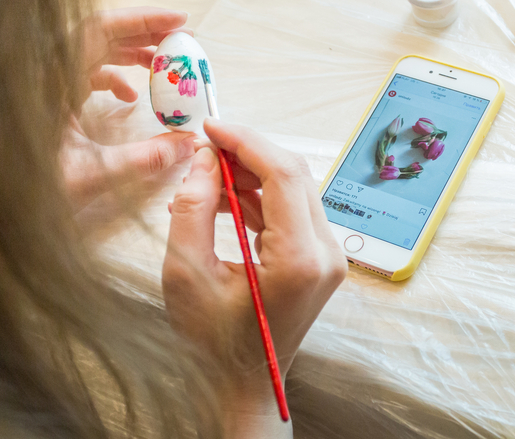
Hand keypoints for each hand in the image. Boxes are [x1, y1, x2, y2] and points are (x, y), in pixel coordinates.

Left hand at [62, 7, 195, 208]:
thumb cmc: (34, 187)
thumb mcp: (97, 174)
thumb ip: (146, 158)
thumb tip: (189, 143)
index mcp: (55, 80)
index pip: (101, 29)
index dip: (142, 19)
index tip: (179, 21)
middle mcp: (51, 73)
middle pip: (103, 33)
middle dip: (145, 32)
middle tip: (184, 38)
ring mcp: (51, 84)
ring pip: (98, 51)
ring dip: (134, 53)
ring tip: (168, 63)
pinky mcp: (53, 98)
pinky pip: (90, 73)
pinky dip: (117, 77)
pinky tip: (134, 98)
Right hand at [162, 119, 346, 434]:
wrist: (242, 386)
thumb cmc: (212, 342)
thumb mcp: (186, 274)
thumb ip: (192, 209)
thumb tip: (203, 158)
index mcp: (301, 259)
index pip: (283, 174)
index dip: (246, 141)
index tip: (210, 127)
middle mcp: (326, 254)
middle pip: (293, 176)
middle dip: (247, 153)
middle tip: (204, 148)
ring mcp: (328, 257)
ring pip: (293, 189)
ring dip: (250, 175)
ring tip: (203, 181)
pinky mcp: (319, 260)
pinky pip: (291, 211)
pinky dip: (258, 198)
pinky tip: (221, 202)